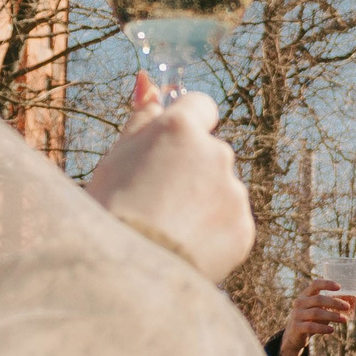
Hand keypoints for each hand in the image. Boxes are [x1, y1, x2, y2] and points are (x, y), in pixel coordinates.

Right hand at [85, 76, 254, 280]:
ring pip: (222, 189)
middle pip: (211, 152)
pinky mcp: (245, 228)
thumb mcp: (116, 157)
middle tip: (156, 201)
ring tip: (168, 230)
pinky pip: (231, 222)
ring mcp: (234, 192)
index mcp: (180, 130)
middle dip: (192, 170)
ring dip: (203, 202)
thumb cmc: (110, 212)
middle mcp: (216, 154)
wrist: (126, 277)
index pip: (201, 105)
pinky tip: (185, 248)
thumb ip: (140, 116)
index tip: (170, 147)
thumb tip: (147, 78)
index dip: (186, 126)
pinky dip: (214, 232)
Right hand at [276, 279, 355, 355]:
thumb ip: (328, 305)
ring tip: (344, 320)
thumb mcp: (317, 309)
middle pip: (318, 299)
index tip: (339, 287)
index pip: (315, 284)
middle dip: (335, 302)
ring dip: (332, 316)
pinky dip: (323, 328)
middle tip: (347, 307)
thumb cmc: (310, 319)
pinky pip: (311, 326)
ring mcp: (297, 314)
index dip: (327, 284)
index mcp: (305, 295)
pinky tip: (332, 330)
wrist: (293, 335)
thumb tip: (349, 303)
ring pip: (316, 313)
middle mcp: (300, 302)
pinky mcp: (297, 327)